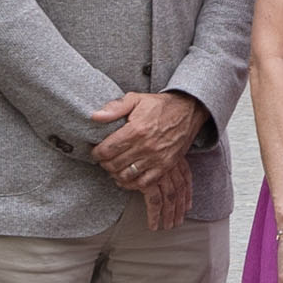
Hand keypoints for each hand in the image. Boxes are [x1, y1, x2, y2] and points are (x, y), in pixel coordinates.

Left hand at [93, 88, 203, 217]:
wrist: (187, 111)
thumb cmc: (159, 105)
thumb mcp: (136, 99)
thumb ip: (115, 108)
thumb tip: (95, 117)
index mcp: (136, 130)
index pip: (107, 149)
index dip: (96, 153)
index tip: (94, 152)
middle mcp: (146, 146)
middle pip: (114, 164)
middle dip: (104, 164)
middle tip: (102, 160)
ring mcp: (157, 158)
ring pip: (127, 175)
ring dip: (115, 174)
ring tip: (113, 168)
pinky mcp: (166, 166)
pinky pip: (144, 183)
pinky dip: (132, 183)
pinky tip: (127, 177)